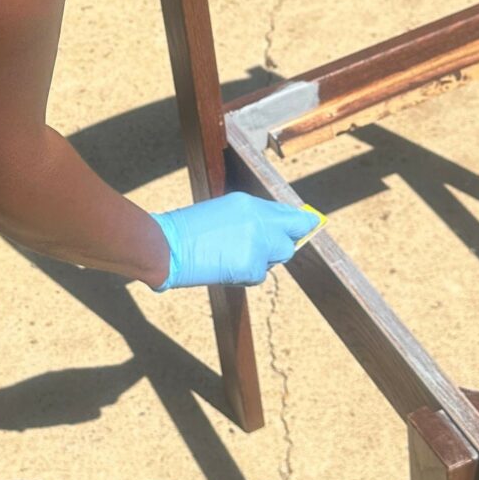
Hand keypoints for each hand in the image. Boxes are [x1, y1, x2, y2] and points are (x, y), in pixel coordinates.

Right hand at [149, 190, 323, 289]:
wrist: (167, 247)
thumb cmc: (187, 230)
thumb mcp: (223, 212)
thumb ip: (251, 219)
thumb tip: (277, 230)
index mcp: (249, 204)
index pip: (290, 214)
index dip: (301, 223)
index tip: (311, 225)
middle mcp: (259, 221)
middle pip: (289, 240)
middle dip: (280, 246)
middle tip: (261, 250)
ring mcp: (257, 245)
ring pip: (274, 259)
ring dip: (261, 260)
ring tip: (231, 256)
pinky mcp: (252, 266)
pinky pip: (259, 275)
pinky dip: (247, 274)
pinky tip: (226, 267)